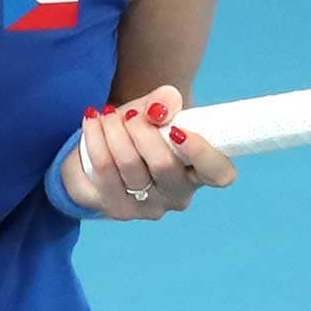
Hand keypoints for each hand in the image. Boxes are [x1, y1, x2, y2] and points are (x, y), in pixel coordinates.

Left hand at [65, 85, 236, 219]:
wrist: (112, 147)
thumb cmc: (146, 130)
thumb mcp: (158, 109)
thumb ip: (165, 101)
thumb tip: (162, 106)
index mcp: (199, 173)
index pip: (218, 174)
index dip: (202, 153)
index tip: (178, 129)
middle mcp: (176, 196)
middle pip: (163, 165)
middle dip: (141, 130)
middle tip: (129, 114)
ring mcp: (144, 208)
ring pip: (128, 166)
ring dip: (113, 131)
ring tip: (106, 114)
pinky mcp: (112, 208)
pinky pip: (101, 172)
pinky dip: (93, 140)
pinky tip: (92, 124)